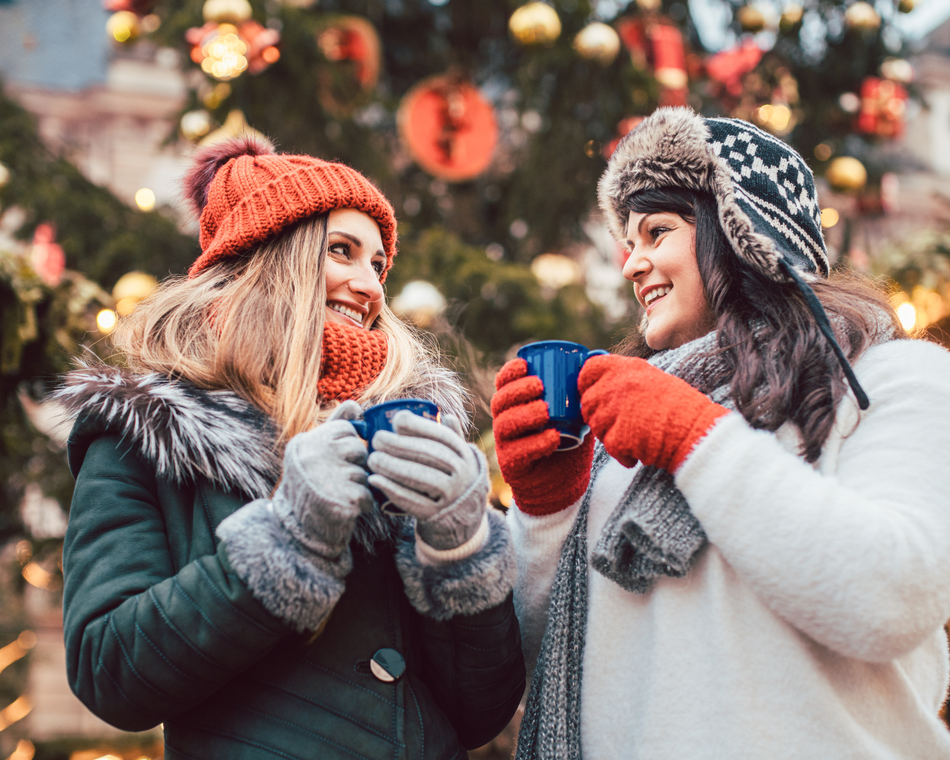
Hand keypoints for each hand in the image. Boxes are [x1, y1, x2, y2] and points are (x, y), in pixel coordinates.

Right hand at [272, 400, 373, 557]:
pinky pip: (368, 494)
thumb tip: (355, 404)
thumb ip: (335, 425)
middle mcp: (314, 456)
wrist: (296, 529)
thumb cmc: (310, 485)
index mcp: (307, 441)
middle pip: (359, 449)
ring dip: (358, 486)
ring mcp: (328, 477)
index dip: (347, 446)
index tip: (334, 460)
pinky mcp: (343, 500)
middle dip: (355, 465)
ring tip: (338, 494)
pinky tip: (345, 507)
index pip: (346, 429)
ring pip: (364, 473)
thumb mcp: (314, 451)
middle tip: (337, 480)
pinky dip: (362, 504)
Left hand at [367, 412, 486, 550]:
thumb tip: (446, 415)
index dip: (420, 426)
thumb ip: (452, 437)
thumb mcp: (459, 458)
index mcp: (465, 455)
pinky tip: (374, 480)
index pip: (443, 437)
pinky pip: (412, 501)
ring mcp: (451, 496)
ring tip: (372, 459)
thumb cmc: (453, 478)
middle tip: (376, 439)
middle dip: (400, 445)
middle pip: (430, 455)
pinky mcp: (436, 514)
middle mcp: (463, 474)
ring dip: (393, 466)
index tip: (397, 420)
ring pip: (421, 477)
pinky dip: (392, 489)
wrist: (463, 517)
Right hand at [490, 358, 593, 515]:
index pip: (503, 384)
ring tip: (545, 411)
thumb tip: (596, 359)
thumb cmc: (569, 441)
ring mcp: (506, 445)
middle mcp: (505, 422)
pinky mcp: (512, 466)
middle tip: (539, 386)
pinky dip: (536, 443)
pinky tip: (552, 437)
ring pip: (505, 425)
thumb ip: (580, 392)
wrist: (565, 482)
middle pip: (500, 402)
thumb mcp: (575, 414)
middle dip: (517, 391)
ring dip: (524, 415)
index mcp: (515, 405)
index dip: (509, 372)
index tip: (525, 364)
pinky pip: (518, 453)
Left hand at [578, 354, 729, 472]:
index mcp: (626, 368)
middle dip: (599, 416)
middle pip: (588, 402)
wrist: (697, 431)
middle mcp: (617, 385)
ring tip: (636, 437)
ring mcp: (615, 410)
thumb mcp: (652, 380)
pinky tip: (640, 451)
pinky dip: (623, 454)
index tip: (592, 393)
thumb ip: (625, 380)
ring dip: (611, 436)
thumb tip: (602, 387)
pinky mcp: (617, 435)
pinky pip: (609, 447)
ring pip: (596, 426)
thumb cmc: (681, 408)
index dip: (586, 384)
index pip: (588, 369)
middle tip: (620, 425)